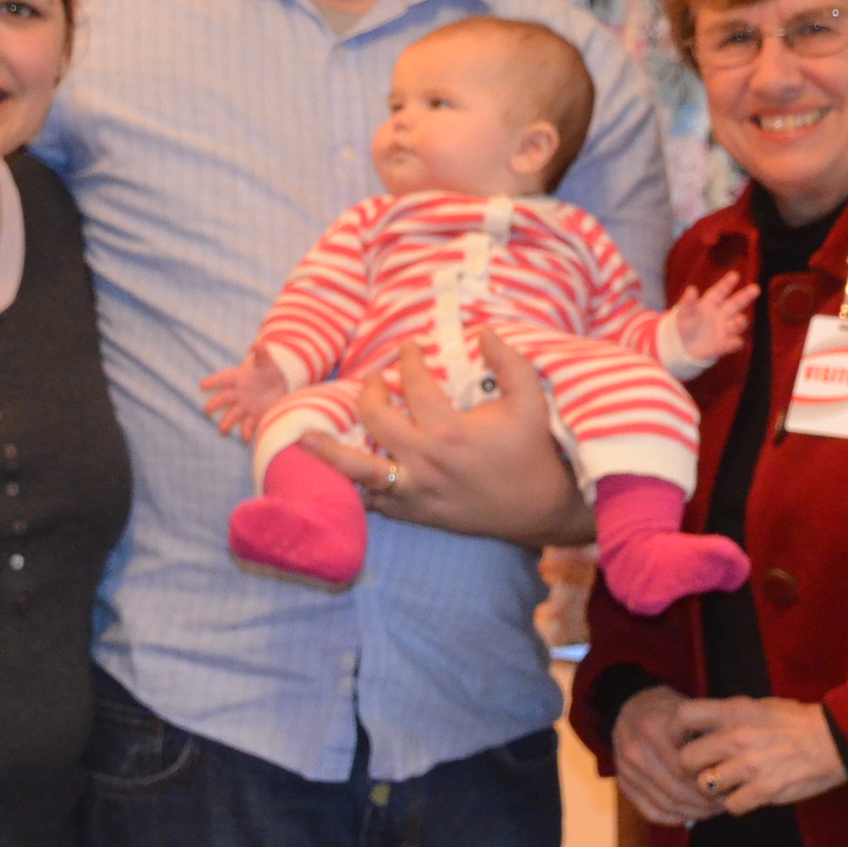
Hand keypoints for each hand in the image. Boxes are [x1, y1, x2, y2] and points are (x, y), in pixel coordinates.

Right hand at [199, 350, 288, 439]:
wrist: (280, 384)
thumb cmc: (269, 370)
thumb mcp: (267, 361)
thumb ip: (262, 354)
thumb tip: (259, 345)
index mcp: (238, 378)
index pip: (223, 379)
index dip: (213, 382)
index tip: (202, 385)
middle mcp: (238, 394)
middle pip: (223, 399)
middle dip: (215, 404)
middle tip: (207, 409)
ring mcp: (245, 406)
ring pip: (233, 415)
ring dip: (227, 423)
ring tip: (222, 430)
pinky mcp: (255, 416)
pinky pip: (249, 425)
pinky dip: (247, 431)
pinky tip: (246, 438)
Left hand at [302, 329, 587, 546]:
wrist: (542, 510)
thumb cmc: (536, 453)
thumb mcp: (531, 402)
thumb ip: (509, 363)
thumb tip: (485, 331)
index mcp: (449, 431)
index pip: (413, 384)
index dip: (408, 358)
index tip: (409, 347)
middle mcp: (423, 462)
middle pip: (375, 418)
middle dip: (370, 390)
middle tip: (377, 379)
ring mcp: (416, 492)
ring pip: (359, 470)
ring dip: (330, 452)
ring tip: (305, 438)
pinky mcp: (417, 514)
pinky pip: (375, 501)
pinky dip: (356, 486)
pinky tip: (341, 474)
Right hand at [613, 686, 721, 825]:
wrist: (632, 707)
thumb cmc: (670, 710)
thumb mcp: (690, 709)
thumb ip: (706, 733)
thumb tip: (731, 766)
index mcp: (654, 727)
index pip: (686, 767)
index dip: (711, 779)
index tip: (730, 782)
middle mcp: (635, 749)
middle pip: (677, 790)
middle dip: (705, 801)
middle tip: (725, 801)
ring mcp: (625, 769)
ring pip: (666, 804)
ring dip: (694, 812)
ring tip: (713, 808)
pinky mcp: (622, 784)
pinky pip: (652, 811)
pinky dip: (675, 818)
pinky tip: (692, 813)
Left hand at [669, 272, 757, 363]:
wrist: (682, 347)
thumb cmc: (684, 325)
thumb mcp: (683, 314)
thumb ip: (688, 302)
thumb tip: (691, 288)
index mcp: (710, 304)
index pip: (720, 292)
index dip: (727, 284)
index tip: (735, 275)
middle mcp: (721, 314)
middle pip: (736, 304)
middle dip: (746, 296)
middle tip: (756, 288)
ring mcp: (724, 329)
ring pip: (737, 324)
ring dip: (740, 322)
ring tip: (740, 320)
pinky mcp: (723, 345)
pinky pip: (731, 343)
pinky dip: (735, 343)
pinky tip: (736, 341)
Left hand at [674, 696, 846, 814]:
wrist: (835, 740)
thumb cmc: (795, 721)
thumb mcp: (758, 706)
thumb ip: (728, 716)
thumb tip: (700, 728)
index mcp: (734, 711)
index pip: (684, 716)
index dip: (673, 731)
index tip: (677, 740)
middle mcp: (736, 738)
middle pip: (687, 759)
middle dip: (691, 768)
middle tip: (703, 770)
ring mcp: (749, 766)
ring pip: (705, 786)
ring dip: (712, 789)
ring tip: (725, 785)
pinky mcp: (764, 791)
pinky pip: (731, 806)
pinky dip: (735, 804)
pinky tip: (745, 796)